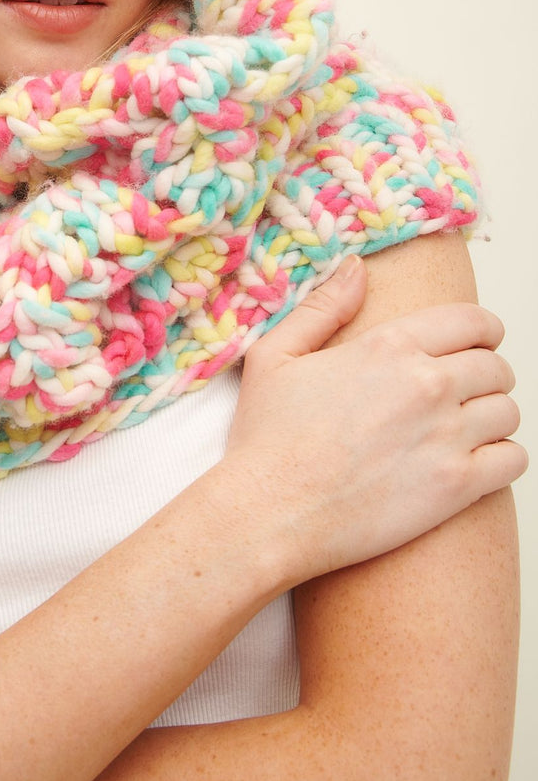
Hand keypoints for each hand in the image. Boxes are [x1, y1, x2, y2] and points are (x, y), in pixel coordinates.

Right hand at [231, 256, 526, 585]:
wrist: (270, 513)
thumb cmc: (268, 440)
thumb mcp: (276, 355)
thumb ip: (324, 306)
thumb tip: (357, 267)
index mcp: (389, 345)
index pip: (472, 321)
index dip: (481, 330)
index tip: (477, 342)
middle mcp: (428, 384)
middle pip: (495, 366)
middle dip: (486, 374)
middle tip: (467, 392)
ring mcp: (447, 435)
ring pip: (508, 412)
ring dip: (494, 417)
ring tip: (469, 429)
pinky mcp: (458, 486)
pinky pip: (513, 459)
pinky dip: (503, 458)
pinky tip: (477, 462)